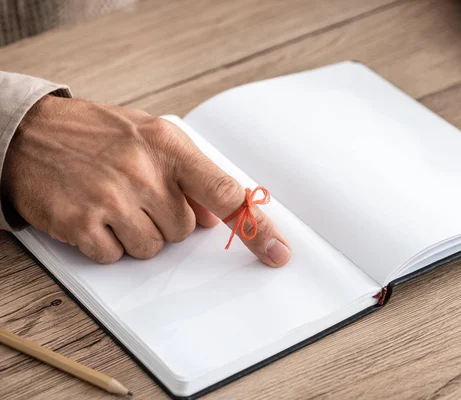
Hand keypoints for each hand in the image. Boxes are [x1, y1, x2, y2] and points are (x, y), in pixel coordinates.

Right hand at [2, 95, 290, 265]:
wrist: (26, 132)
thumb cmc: (95, 133)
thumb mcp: (149, 136)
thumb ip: (189, 172)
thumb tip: (215, 215)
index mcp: (168, 145)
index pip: (224, 192)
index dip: (254, 226)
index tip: (276, 251)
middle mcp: (143, 171)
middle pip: (185, 230)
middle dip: (167, 220)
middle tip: (138, 194)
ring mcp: (111, 198)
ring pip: (153, 247)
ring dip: (137, 233)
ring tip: (112, 201)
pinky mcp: (81, 223)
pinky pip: (116, 256)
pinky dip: (107, 243)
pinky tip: (92, 214)